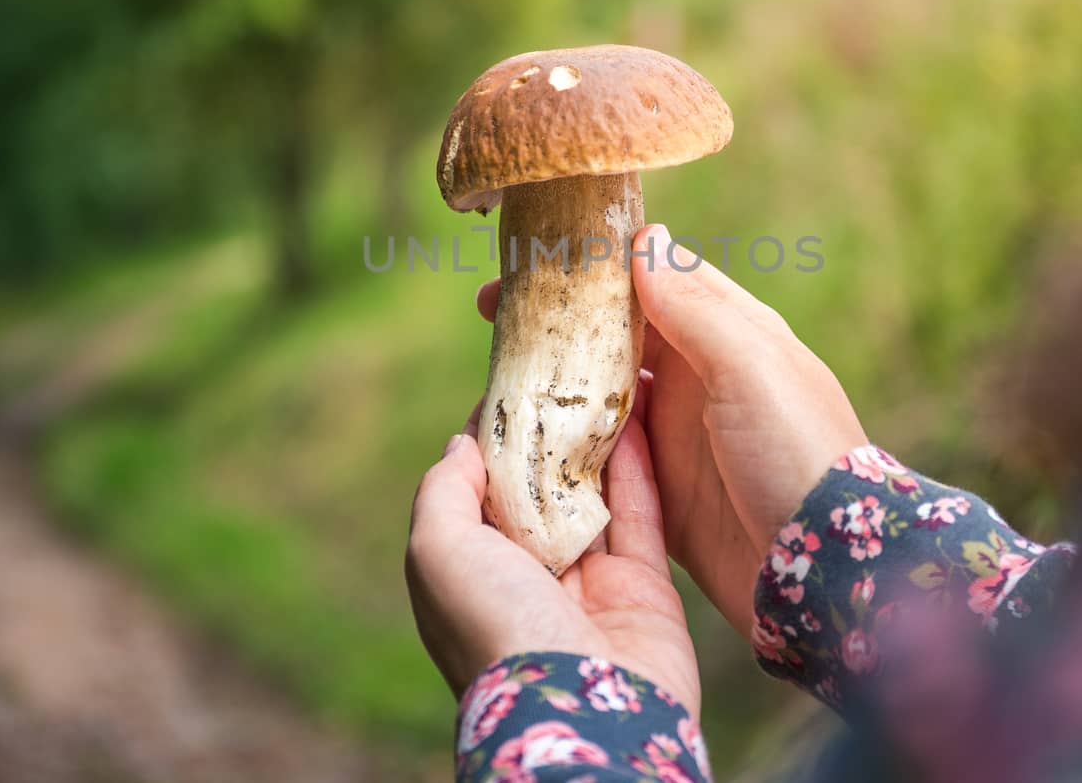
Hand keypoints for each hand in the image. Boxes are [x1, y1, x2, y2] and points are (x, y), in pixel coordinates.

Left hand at [406, 410, 701, 714]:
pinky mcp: (644, 587)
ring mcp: (589, 583)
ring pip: (593, 498)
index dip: (489, 437)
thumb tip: (463, 440)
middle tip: (564, 373)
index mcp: (471, 574)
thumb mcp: (437, 553)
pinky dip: (640, 467)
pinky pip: (642, 515)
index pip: (476, 492)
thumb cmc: (496, 629)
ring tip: (606, 382)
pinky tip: (638, 417)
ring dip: (598, 444)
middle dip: (548, 436)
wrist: (585, 709)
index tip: (508, 382)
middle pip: (538, 492)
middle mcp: (528, 578)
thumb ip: (443, 491)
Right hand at [476, 224, 866, 639]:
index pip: (653, 279)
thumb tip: (642, 242)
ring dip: (553, 385)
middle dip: (558, 322)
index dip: (593, 265)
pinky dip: (565, 450)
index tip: (532, 259)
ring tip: (494, 375)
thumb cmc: (801, 455)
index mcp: (729, 335)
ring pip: (601, 397)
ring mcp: (679, 439)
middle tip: (488, 311)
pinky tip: (520, 445)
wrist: (830, 573)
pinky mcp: (663, 496)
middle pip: (616, 336)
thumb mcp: (752, 369)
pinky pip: (602, 462)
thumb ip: (697, 308)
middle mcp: (700, 380)